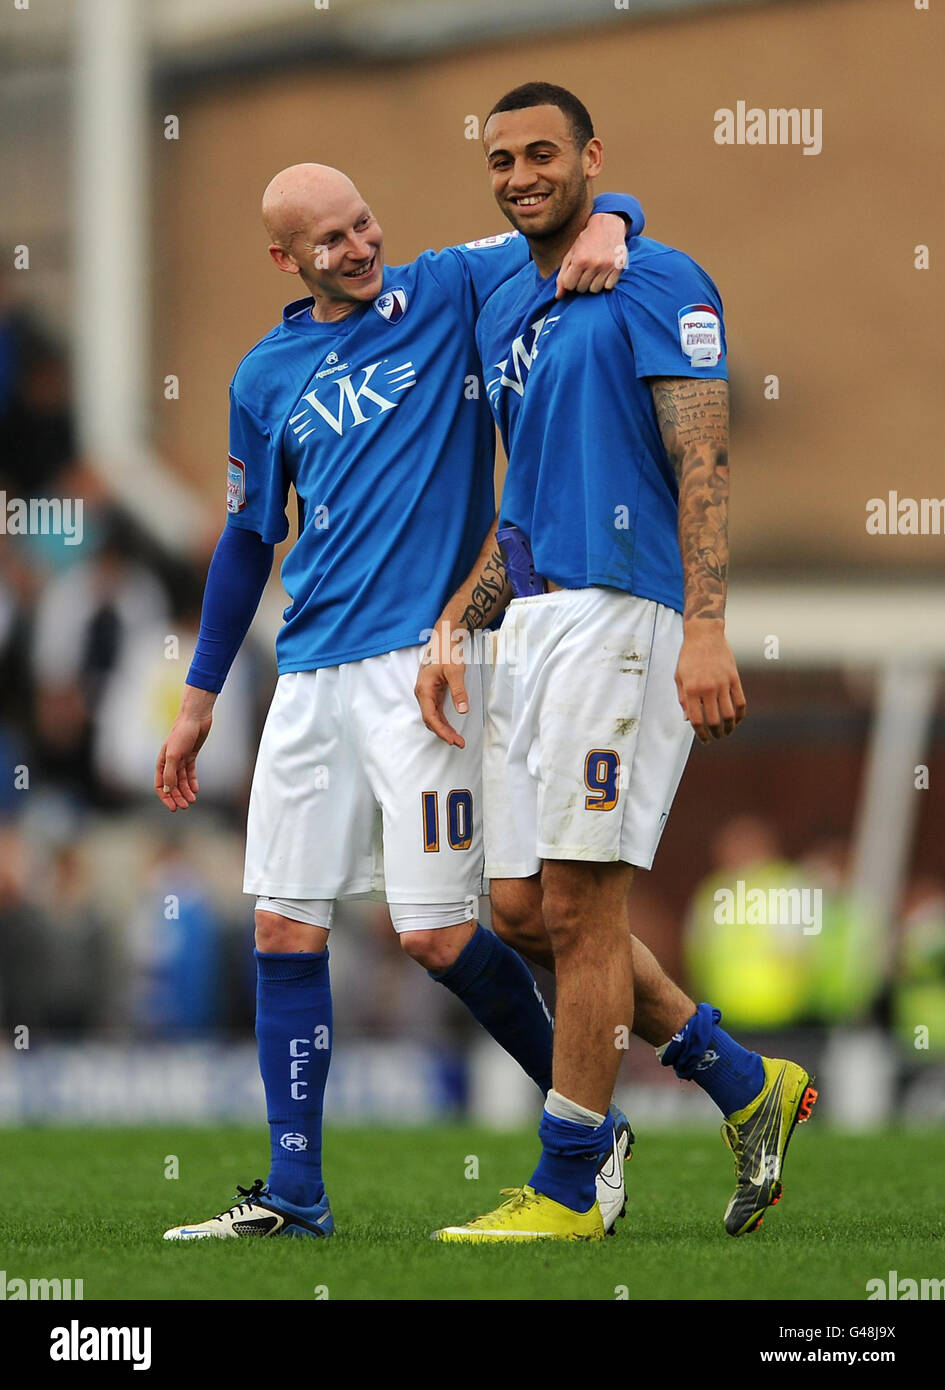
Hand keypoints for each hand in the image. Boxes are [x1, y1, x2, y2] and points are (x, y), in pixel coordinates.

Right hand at [155, 692, 214, 809]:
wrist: (196, 718)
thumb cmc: (182, 734)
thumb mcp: (174, 755)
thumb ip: (169, 774)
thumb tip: (167, 790)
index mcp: (161, 762)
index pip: (159, 785)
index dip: (165, 797)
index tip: (173, 807)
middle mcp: (169, 762)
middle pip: (171, 785)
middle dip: (178, 796)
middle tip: (185, 806)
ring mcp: (180, 759)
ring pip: (181, 780)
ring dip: (186, 791)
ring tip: (192, 800)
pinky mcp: (191, 755)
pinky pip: (190, 772)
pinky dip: (192, 781)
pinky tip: (196, 789)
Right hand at [415, 621, 469, 747]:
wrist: (443, 638)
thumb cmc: (447, 651)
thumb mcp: (455, 671)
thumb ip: (459, 691)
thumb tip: (463, 710)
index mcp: (424, 689)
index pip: (430, 716)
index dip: (441, 730)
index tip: (453, 740)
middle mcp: (423, 693)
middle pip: (431, 720)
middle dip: (444, 733)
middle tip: (459, 743)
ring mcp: (427, 693)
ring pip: (433, 717)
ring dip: (444, 729)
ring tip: (458, 739)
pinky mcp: (433, 692)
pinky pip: (436, 711)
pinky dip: (444, 721)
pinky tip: (452, 728)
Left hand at [555, 212, 626, 298]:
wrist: (608, 225)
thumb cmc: (586, 241)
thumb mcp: (571, 254)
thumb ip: (562, 276)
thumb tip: (558, 296)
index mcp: (580, 260)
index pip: (569, 285)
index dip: (570, 280)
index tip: (574, 273)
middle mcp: (594, 264)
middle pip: (582, 289)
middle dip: (581, 281)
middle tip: (585, 270)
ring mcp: (607, 266)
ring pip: (595, 290)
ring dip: (593, 283)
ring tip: (594, 271)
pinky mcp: (618, 267)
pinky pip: (608, 287)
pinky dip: (605, 282)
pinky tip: (604, 271)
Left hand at [675, 621, 746, 743]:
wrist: (704, 634)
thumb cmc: (688, 656)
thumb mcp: (679, 677)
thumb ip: (683, 699)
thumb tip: (688, 720)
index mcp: (690, 689)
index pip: (697, 720)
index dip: (701, 733)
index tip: (704, 739)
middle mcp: (707, 688)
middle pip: (714, 720)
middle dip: (715, 734)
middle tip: (715, 737)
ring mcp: (722, 683)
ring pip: (729, 714)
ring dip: (729, 728)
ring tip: (726, 732)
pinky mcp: (734, 678)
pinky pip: (740, 701)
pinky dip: (740, 715)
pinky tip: (736, 720)